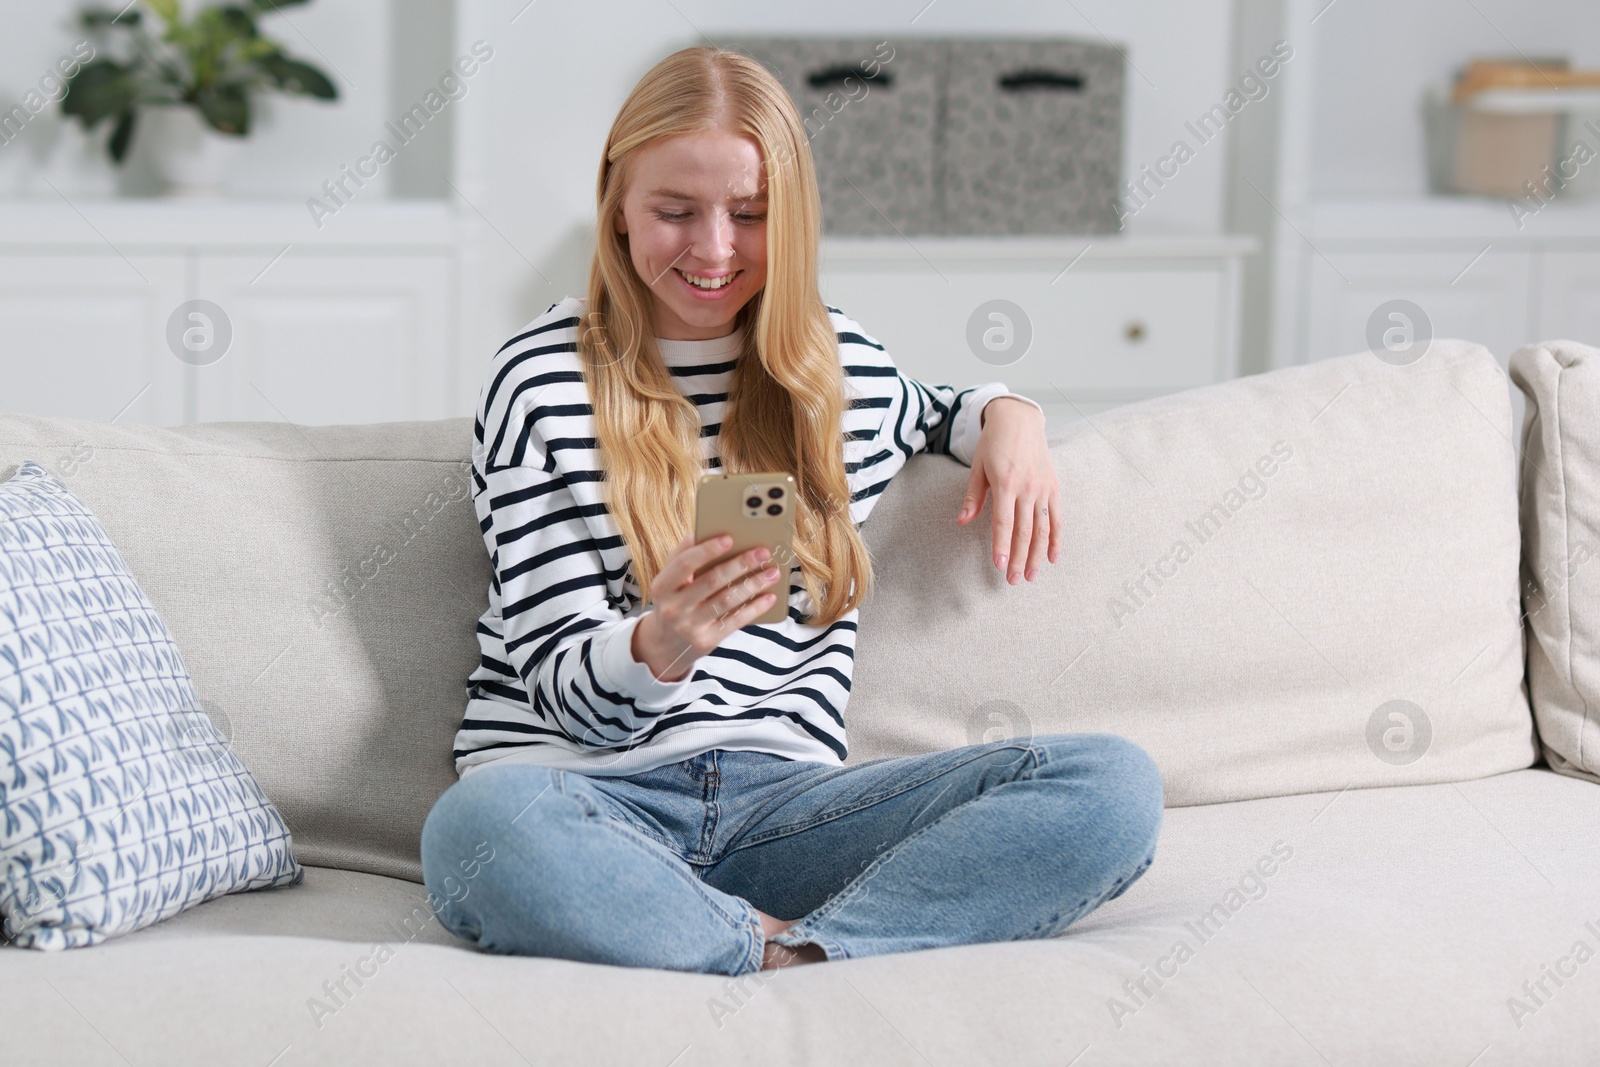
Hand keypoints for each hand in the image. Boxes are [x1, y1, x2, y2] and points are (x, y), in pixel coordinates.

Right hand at [632, 531, 782, 680]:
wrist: (666, 645)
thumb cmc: (674, 600)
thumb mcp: (670, 580)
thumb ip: (683, 556)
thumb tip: (702, 532)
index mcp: (663, 585)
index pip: (685, 563)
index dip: (707, 550)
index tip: (729, 537)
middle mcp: (674, 606)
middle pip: (712, 581)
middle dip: (740, 564)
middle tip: (763, 552)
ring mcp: (690, 625)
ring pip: (727, 600)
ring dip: (753, 584)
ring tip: (772, 572)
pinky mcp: (707, 640)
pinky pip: (735, 621)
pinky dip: (755, 608)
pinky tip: (769, 596)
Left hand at [957, 396, 1059, 583]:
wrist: (1020, 419)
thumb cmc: (994, 443)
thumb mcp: (978, 467)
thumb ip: (973, 496)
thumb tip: (962, 521)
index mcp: (1006, 482)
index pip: (1004, 522)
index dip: (1002, 545)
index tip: (1000, 565)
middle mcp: (1028, 487)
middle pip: (1025, 530)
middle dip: (1019, 558)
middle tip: (1013, 580)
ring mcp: (1044, 488)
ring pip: (1043, 528)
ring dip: (1037, 554)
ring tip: (1030, 575)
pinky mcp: (1054, 487)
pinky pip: (1057, 517)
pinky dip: (1056, 539)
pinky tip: (1052, 558)